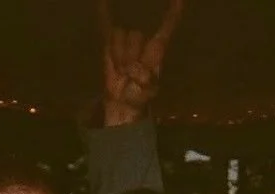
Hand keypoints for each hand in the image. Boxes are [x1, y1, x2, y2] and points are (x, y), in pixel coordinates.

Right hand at [98, 0, 182, 124]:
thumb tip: (136, 70)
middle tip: (127, 73)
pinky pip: (107, 26)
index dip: (173, 14)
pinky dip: (104, 13)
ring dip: (118, 55)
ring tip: (121, 70)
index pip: (167, 27)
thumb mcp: (147, 92)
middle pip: (134, 34)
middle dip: (128, 54)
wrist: (122, 102)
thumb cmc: (138, 97)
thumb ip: (145, 81)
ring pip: (119, 35)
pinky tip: (101, 1)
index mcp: (157, 50)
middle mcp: (144, 41)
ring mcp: (127, 40)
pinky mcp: (111, 44)